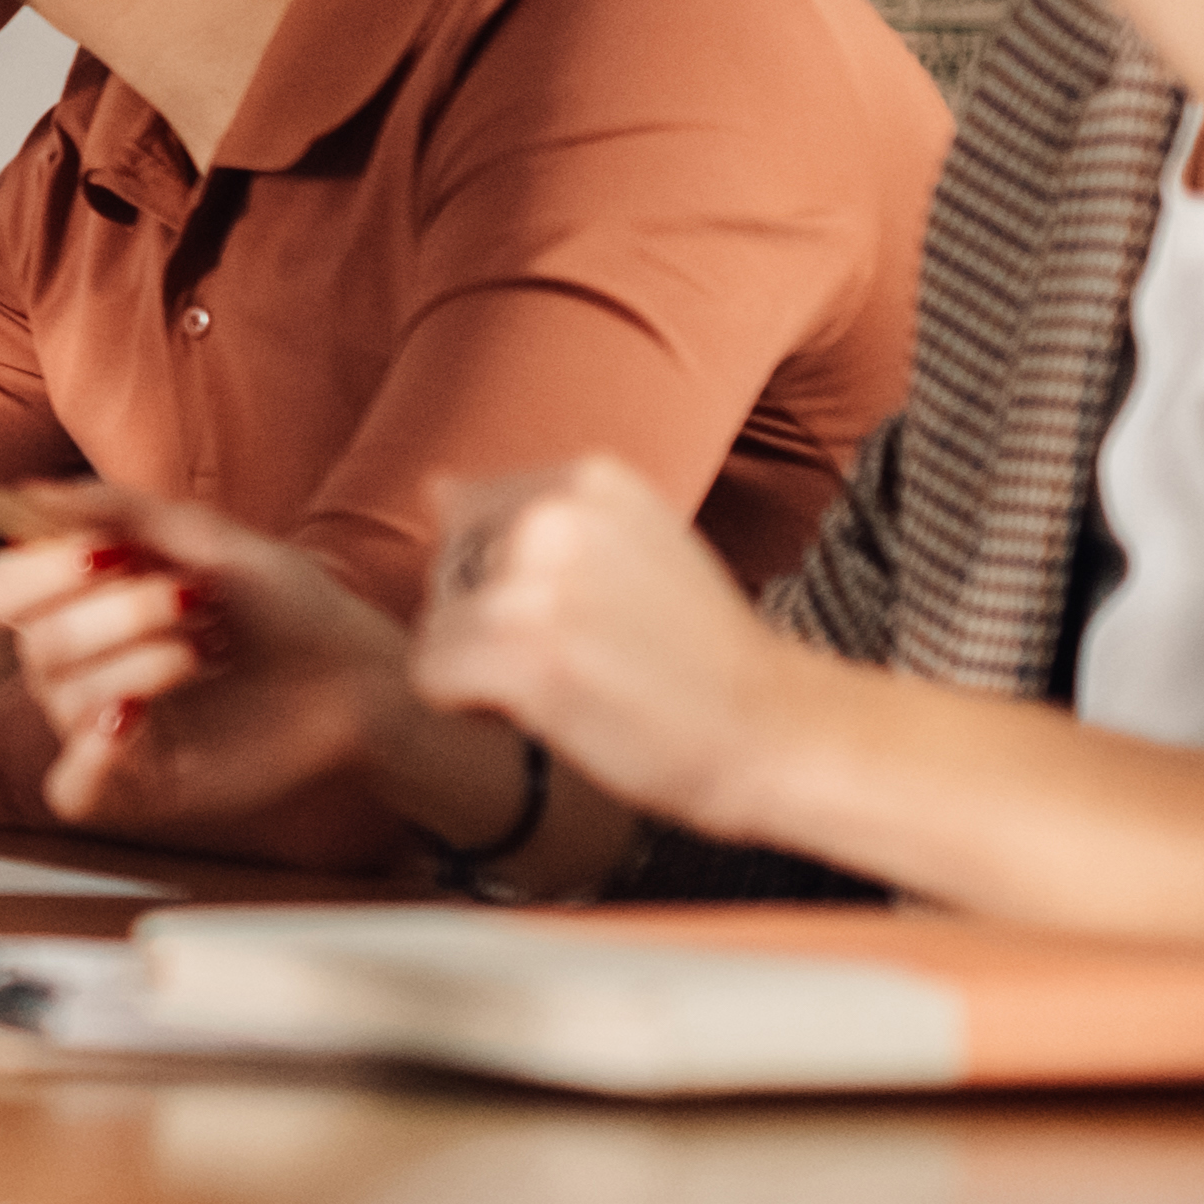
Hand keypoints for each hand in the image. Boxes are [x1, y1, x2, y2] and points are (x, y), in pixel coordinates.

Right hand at [0, 495, 452, 855]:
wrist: (357, 677)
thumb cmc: (290, 605)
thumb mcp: (210, 538)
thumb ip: (119, 511)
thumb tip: (29, 494)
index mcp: (85, 601)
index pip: (3, 589)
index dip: (36, 572)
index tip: (104, 554)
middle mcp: (83, 665)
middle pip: (36, 643)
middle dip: (111, 615)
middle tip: (190, 602)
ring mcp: (106, 729)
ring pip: (61, 702)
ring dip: (132, 665)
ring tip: (202, 653)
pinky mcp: (138, 787)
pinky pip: (71, 790)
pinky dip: (88, 761)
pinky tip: (130, 725)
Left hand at [410, 463, 783, 835]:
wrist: (772, 728)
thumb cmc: (701, 653)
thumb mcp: (634, 543)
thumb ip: (542, 516)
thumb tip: (436, 487)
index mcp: (586, 475)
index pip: (467, 512)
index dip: (507, 580)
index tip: (581, 614)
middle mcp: (552, 509)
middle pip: (447, 570)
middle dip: (489, 622)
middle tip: (582, 655)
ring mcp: (532, 575)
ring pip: (437, 625)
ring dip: (484, 668)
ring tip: (570, 682)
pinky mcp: (516, 646)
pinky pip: (432, 676)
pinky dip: (472, 707)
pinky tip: (546, 709)